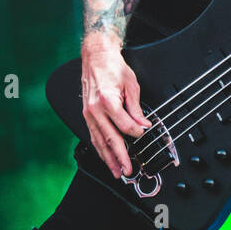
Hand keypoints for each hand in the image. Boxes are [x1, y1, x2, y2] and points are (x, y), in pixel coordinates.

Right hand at [80, 37, 152, 179]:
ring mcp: (88, 113)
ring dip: (108, 158)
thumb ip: (136, 107)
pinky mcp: (86, 114)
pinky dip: (100, 148)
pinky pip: (93, 135)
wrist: (96, 57)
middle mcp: (95, 110)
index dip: (136, 132)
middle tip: (128, 170)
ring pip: (99, 141)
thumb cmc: (112, 67)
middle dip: (119, 157)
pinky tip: (106, 157)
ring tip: (116, 171)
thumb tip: (143, 124)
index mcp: (107, 100)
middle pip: (109, 138)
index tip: (144, 134)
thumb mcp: (131, 84)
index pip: (124, 125)